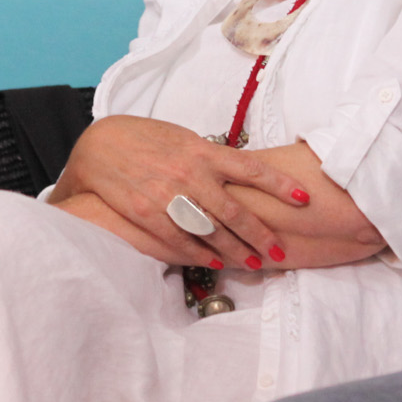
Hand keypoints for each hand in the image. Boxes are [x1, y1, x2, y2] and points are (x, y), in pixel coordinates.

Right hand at [51, 115, 311, 270]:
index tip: (303, 198)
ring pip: (211, 231)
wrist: (97, 144)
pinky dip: (200, 254)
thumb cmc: (142, 137)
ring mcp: (167, 196)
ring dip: (236, 251)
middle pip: (235, 211)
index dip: (280, 185)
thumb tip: (239, 171)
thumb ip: (208, 157)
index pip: (251, 168)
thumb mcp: (181, 137)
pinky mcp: (146, 214)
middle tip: (280, 251)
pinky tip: (215, 263)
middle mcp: (189, 174)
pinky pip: (180, 241)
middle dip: (261, 234)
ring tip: (254, 264)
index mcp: (201, 150)